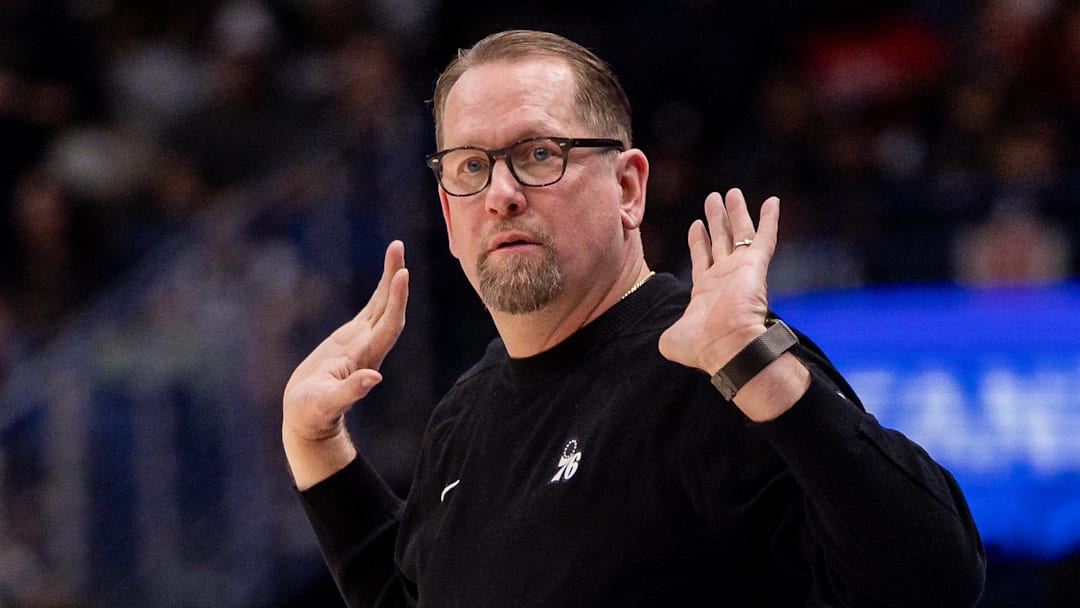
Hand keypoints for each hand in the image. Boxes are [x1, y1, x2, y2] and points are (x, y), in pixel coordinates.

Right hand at [282, 241, 407, 486]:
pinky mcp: (351, 339)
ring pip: (382, 304)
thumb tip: (374, 379)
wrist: (308, 419)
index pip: (388, 325)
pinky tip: (388, 274)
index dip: (396, 301)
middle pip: (390, 308)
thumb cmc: (313, 414)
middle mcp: (370, 346)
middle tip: (398, 246)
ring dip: (390, 277)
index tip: (402, 275)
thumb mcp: (327, 404)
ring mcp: (362, 341)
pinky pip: (370, 308)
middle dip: (395, 277)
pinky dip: (380, 290)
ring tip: (396, 247)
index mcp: (365, 358)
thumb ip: (350, 393)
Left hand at [658, 188, 777, 374]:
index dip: (700, 240)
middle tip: (714, 198)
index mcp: (706, 291)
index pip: (703, 258)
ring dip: (736, 212)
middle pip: (721, 240)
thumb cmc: (702, 346)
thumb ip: (669, 333)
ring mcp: (741, 271)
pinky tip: (773, 201)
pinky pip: (765, 238)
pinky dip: (769, 219)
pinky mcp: (755, 266)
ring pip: (740, 234)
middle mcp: (724, 278)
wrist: (728, 347)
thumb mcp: (672, 340)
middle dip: (717, 219)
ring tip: (732, 192)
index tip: (697, 224)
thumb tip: (666, 342)